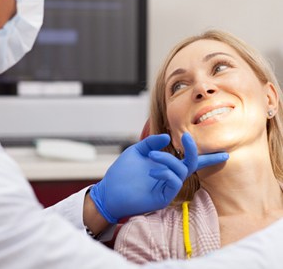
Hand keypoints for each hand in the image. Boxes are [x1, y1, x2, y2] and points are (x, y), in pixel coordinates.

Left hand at [90, 133, 227, 223]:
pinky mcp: (163, 197)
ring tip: (152, 156)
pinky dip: (166, 173)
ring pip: (181, 171)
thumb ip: (152, 142)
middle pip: (192, 164)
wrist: (110, 190)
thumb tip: (167, 137)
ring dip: (169, 160)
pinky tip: (152, 171)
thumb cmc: (123, 172)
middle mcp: (170, 176)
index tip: (224, 153)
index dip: (207, 157)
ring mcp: (167, 187)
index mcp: (166, 165)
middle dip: (194, 151)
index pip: (190, 161)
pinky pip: (174, 183)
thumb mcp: (137, 151)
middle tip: (188, 137)